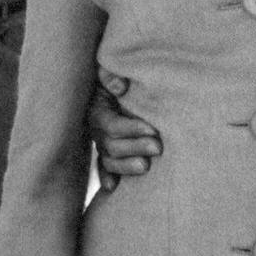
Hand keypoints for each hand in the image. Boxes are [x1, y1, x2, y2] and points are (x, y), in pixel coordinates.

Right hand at [89, 69, 162, 191]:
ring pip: (109, 159)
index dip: (130, 129)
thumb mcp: (111, 67)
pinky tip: (113, 188)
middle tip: (159, 148)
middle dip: (135, 148)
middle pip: (112, 145)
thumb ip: (111, 74)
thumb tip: (120, 88)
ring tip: (146, 167)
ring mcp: (101, 142)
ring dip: (126, 166)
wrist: (124, 83)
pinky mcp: (109, 151)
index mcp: (97, 109)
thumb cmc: (121, 74)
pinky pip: (103, 166)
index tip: (153, 130)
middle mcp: (96, 129)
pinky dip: (107, 176)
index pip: (111, 125)